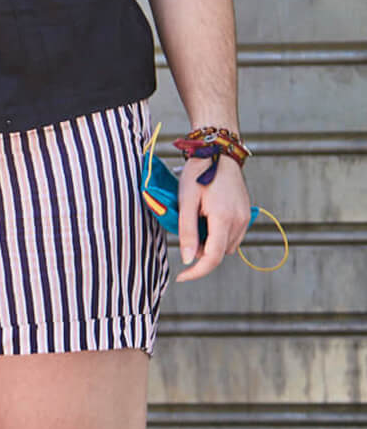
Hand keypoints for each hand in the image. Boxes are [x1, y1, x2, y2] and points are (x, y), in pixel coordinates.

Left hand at [175, 153, 251, 282]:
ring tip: (197, 218)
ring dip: (210, 242)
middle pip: (220, 253)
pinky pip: (231, 235)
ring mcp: (245, 217)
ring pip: (226, 245)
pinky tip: (207, 216)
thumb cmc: (199, 172)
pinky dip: (218, 233)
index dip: (197, 272)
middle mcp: (240, 221)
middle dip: (201, 251)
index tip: (182, 277)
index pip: (214, 258)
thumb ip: (187, 231)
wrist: (219, 151)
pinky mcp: (246, 213)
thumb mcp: (186, 201)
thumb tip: (188, 259)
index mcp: (224, 219)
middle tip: (186, 229)